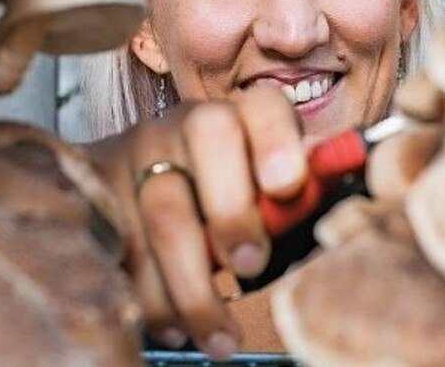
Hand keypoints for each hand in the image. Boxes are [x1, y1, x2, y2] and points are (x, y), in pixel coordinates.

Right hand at [90, 87, 307, 358]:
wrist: (137, 181)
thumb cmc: (225, 191)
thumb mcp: (266, 187)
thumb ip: (300, 190)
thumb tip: (345, 182)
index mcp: (244, 116)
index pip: (264, 106)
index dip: (277, 141)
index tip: (287, 186)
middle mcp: (189, 121)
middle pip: (209, 143)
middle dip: (233, 210)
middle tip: (251, 266)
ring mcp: (139, 148)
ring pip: (166, 212)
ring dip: (195, 285)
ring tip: (220, 338)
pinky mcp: (99, 184)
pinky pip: (123, 245)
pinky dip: (152, 298)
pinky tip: (174, 329)